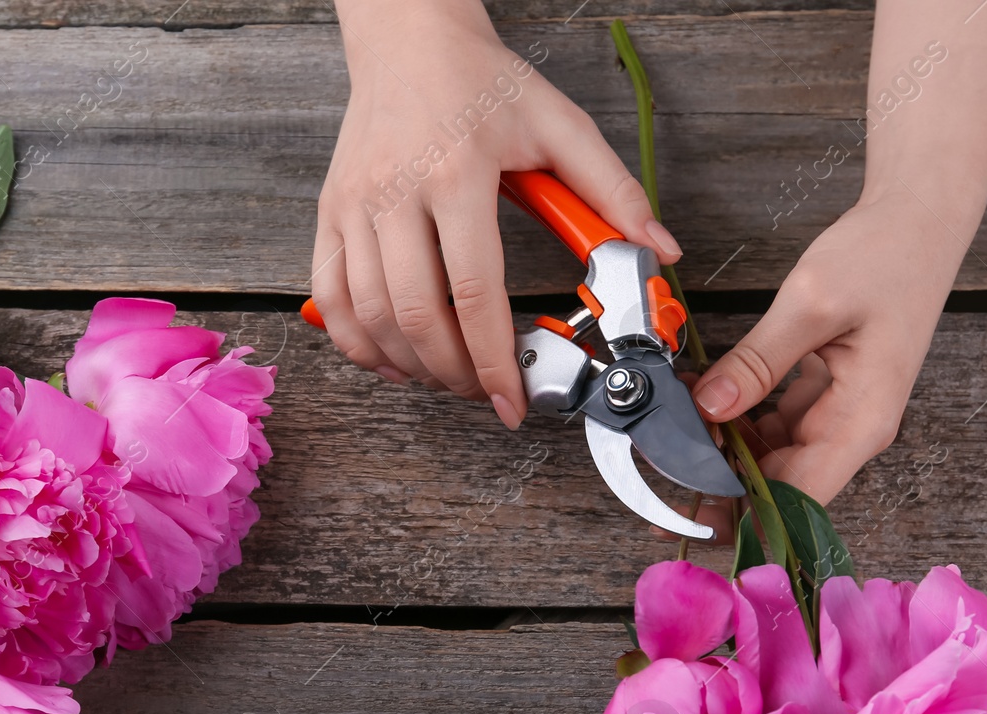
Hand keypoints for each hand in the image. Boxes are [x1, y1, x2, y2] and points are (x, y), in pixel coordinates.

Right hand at [312, 0, 682, 428]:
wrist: (409, 39)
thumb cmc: (481, 81)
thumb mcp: (560, 124)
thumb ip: (612, 189)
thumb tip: (658, 248)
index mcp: (458, 174)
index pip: (475, 292)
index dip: (495, 361)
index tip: (513, 402)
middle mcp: (396, 193)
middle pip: (416, 317)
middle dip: (455, 375)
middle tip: (487, 395)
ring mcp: (354, 205)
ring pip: (369, 317)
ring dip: (410, 366)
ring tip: (450, 380)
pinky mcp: (329, 213)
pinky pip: (329, 298)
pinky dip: (356, 343)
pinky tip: (392, 360)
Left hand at [689, 193, 963, 519]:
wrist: (919, 221)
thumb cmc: (885, 257)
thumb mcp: (811, 305)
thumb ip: (757, 362)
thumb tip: (709, 408)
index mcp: (861, 422)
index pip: (799, 499)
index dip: (744, 516)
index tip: (691, 514)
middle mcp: (853, 430)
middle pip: (781, 487)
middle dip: (722, 485)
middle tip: (664, 473)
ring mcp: (839, 415)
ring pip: (773, 459)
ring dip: (726, 451)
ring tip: (676, 432)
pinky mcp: (825, 396)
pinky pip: (775, 427)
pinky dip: (739, 420)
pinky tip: (706, 402)